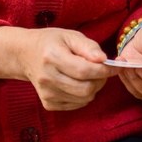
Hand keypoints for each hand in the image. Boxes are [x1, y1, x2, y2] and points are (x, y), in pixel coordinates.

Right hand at [0, 26, 116, 110]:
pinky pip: (76, 104)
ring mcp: (46, 93)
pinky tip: (78, 83)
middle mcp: (47, 77)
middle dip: (101, 80)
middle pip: (86, 88)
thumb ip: (88, 46)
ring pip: (83, 98)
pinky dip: (84, 96)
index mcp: (52, 56)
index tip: (114, 66)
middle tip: (102, 70)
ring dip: (94, 88)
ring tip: (90, 75)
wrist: (26, 55)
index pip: (84, 70)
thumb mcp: (70, 36)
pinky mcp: (48, 103)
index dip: (104, 70)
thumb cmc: (52, 42)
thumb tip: (103, 59)